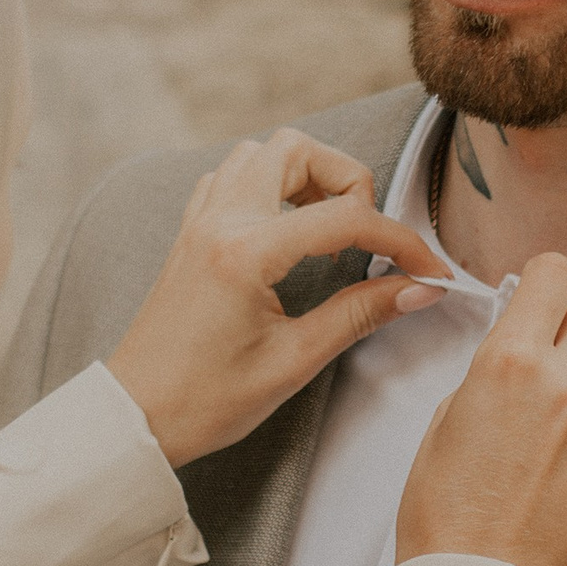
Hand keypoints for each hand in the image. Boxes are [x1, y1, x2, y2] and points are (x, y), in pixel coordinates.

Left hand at [109, 129, 450, 466]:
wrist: (136, 417)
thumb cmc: (205, 400)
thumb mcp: (293, 363)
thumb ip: (359, 315)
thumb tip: (418, 290)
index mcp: (246, 252)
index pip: (345, 219)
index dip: (401, 242)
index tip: (430, 271)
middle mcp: (220, 222)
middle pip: (296, 148)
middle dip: (347, 179)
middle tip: (365, 235)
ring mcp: (200, 222)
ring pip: (260, 153)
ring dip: (305, 175)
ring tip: (328, 228)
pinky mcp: (191, 234)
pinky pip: (231, 178)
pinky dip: (268, 186)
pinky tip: (285, 229)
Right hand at [395, 253, 566, 565]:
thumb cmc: (444, 506)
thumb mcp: (448, 415)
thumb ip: (494, 369)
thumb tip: (524, 350)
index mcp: (511, 361)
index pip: (556, 274)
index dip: (547, 284)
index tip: (544, 299)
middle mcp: (566, 385)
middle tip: (551, 368)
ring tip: (547, 449)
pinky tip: (563, 480)